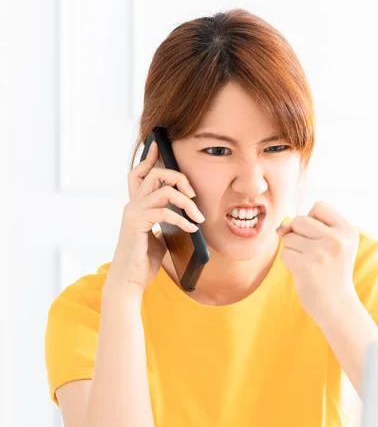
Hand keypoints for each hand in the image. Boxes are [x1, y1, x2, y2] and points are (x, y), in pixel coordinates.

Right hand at [107, 140, 204, 293]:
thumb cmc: (144, 259)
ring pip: (164, 191)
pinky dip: (182, 219)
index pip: (139, 173)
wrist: (129, 280)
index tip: (159, 145)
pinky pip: (164, 212)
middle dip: (179, 177)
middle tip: (194, 193)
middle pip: (155, 174)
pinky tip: (192, 229)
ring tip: (199, 217)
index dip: (148, 158)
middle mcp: (132, 204)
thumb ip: (167, 222)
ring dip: (187, 202)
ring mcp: (133, 213)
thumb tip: (190, 217)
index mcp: (137, 205)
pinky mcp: (136, 224)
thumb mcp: (160, 236)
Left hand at [276, 201, 359, 320]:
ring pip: (289, 237)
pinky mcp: (306, 266)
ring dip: (293, 250)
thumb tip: (282, 227)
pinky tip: (303, 273)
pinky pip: (285, 254)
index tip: (317, 235)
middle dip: (297, 234)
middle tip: (310, 252)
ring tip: (308, 263)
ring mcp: (321, 252)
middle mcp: (336, 239)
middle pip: (299, 220)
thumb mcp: (336, 245)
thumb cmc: (332, 273)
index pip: (319, 206)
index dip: (312, 218)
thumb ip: (313, 228)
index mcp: (347, 231)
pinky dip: (289, 263)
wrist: (337, 306)